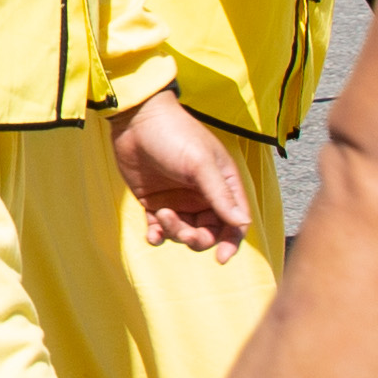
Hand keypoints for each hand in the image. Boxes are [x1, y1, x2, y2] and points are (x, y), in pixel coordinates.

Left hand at [111, 90, 249, 253]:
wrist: (135, 119)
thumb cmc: (174, 134)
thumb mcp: (200, 164)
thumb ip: (219, 194)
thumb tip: (241, 223)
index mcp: (222, 184)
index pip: (235, 221)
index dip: (232, 242)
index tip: (222, 258)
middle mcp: (203, 195)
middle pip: (209, 232)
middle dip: (198, 239)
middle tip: (183, 232)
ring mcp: (179, 199)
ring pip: (184, 233)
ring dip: (176, 233)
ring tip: (162, 215)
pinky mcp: (155, 201)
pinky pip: (160, 229)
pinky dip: (157, 235)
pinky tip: (151, 234)